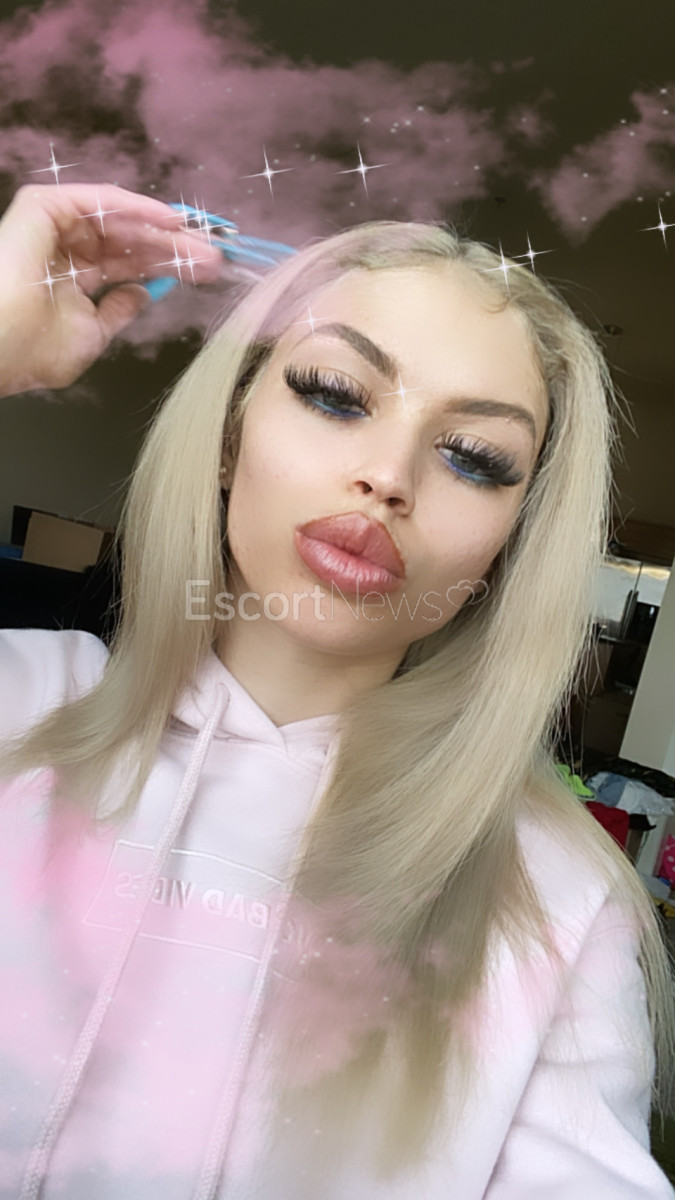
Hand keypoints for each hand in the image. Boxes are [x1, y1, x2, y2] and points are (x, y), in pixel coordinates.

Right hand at [0, 183, 223, 396]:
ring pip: (119, 220)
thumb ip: (118, 312)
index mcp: (69, 281)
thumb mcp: (91, 335)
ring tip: (201, 241)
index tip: (203, 272)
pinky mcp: (44, 206)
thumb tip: (141, 295)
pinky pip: (100, 200)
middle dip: (173, 248)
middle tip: (213, 256)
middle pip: (129, 242)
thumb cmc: (33, 350)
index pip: (126, 266)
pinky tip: (170, 221)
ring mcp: (53, 226)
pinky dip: (137, 207)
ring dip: (162, 230)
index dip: (165, 267)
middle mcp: (62, 250)